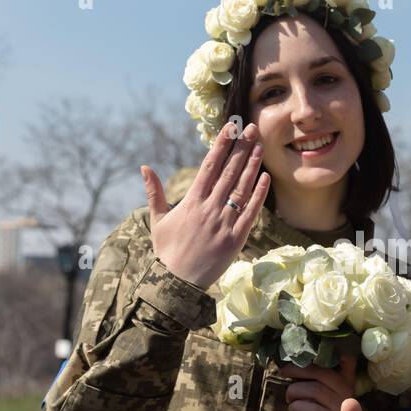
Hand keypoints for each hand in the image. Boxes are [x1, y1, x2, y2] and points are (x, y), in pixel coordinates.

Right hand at [141, 122, 269, 289]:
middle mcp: (209, 209)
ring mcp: (224, 223)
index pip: (209, 166)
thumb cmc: (166, 250)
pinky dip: (258, 195)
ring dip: (251, 166)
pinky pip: (250, 213)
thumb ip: (154, 192)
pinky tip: (265, 178)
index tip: (230, 128)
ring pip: (241, 189)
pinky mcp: (236, 239)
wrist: (177, 282)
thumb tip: (145, 167)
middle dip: (241, 148)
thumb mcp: (157, 219)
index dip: (221, 145)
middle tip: (252, 129)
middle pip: (229, 172)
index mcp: (191, 201)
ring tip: (260, 146)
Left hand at [280, 355, 356, 410]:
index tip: (320, 346)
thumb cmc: (326, 410)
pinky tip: (293, 408)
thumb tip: (292, 360)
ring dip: (294, 391)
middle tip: (283, 372)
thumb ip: (318, 376)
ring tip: (289, 397)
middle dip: (297, 370)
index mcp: (346, 380)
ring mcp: (340, 407)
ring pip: (313, 390)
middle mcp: (346, 391)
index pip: (348, 359)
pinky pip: (310, 409)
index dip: (339, 350)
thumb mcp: (329, 392)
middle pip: (320, 372)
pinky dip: (296, 407)